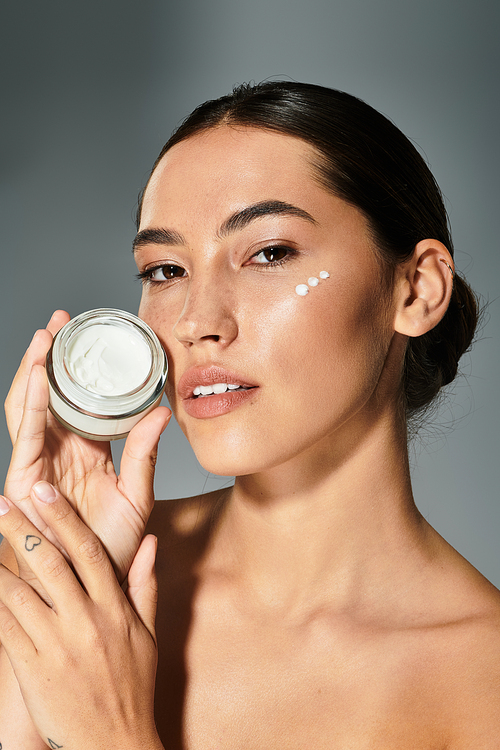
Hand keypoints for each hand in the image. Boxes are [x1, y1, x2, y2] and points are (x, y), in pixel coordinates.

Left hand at [0, 487, 163, 749]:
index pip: (89, 550)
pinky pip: (6, 630)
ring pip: (22, 593)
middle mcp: (87, 621)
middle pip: (51, 563)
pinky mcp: (34, 670)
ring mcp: (59, 646)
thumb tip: (150, 542)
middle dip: (23, 528)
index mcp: (115, 608)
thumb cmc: (132, 688)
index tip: (45, 492)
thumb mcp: (149, 634)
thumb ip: (145, 584)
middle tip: (3, 501)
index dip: (64, 517)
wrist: (115, 745)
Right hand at [4, 311, 170, 593]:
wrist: (89, 592)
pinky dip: (27, 402)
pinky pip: (25, 435)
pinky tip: (34, 375)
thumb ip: (145, 455)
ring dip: (35, 369)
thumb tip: (163, 412)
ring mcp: (38, 464)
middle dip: (53, 357)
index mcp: (87, 453)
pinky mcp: (22, 479)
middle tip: (64, 320)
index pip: (82, 401)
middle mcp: (59, 453)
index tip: (97, 337)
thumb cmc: (109, 550)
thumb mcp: (136, 496)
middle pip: (51, 395)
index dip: (85, 371)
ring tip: (45, 336)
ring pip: (31, 407)